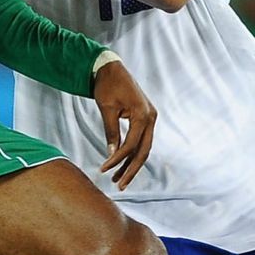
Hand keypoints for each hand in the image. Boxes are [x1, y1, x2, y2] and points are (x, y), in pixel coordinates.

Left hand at [91, 58, 156, 190]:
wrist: (111, 68)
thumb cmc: (108, 85)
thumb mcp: (106, 108)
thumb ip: (111, 132)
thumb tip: (112, 154)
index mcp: (143, 115)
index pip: (131, 145)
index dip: (117, 159)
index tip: (103, 169)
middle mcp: (151, 118)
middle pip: (143, 152)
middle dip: (131, 170)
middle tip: (119, 186)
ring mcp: (150, 118)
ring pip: (143, 148)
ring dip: (131, 164)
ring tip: (118, 180)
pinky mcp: (145, 118)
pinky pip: (141, 141)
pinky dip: (132, 153)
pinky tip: (122, 164)